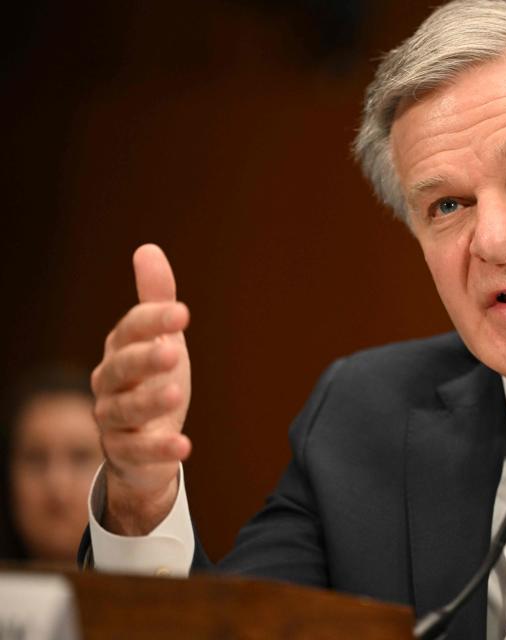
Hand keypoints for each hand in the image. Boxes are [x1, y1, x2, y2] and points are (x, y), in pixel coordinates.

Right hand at [91, 244, 191, 533]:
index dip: (154, 320)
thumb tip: (148, 249)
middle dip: (145, 359)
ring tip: (178, 395)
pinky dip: (160, 449)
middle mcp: (109, 384)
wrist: (142, 442)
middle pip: (122, 369)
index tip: (184, 312)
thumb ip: (156, 301)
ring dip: (150, 402)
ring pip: (124, 410)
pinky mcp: (125, 452)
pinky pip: (138, 451)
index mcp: (119, 350)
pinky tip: (185, 446)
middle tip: (174, 351)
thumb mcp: (160, 339)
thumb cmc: (152, 381)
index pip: (131, 330)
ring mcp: (113, 420)